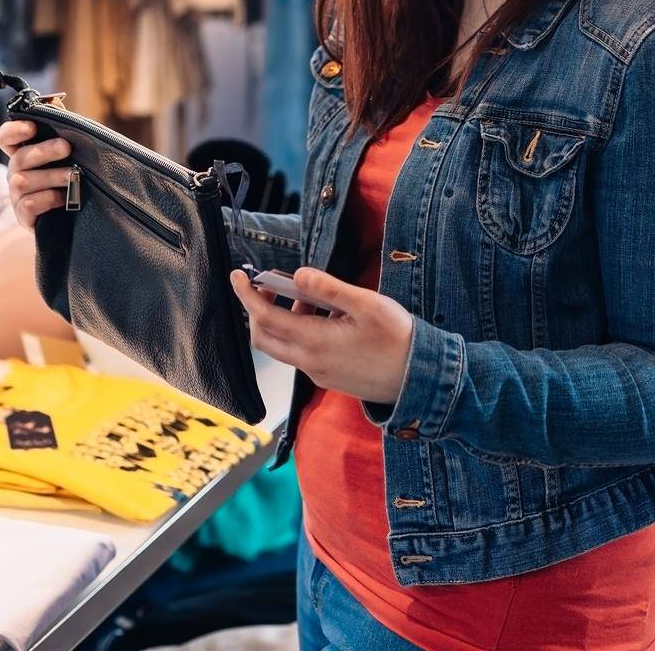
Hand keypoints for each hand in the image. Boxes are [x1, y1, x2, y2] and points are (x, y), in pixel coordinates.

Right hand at [0, 119, 71, 230]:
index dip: (14, 130)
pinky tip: (64, 197)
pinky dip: (48, 199)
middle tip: (67, 147)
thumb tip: (56, 104)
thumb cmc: (70, 176)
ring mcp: (16, 196)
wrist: (75, 216)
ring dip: (51, 176)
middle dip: (44, 151)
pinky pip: (29, 205)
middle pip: (18, 158)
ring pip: (23, 181)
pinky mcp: (23, 217)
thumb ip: (60, 128)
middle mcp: (15, 173)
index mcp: (22, 153)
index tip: (32, 126)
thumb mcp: (67, 152)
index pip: (5, 138)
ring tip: (73, 175)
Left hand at [229, 265, 413, 405]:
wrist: (418, 379)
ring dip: (279, 319)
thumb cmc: (396, 338)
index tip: (236, 275)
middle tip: (265, 283)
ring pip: (280, 346)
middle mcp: (309, 361)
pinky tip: (320, 315)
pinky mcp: (327, 376)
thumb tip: (296, 275)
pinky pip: (298, 353)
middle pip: (263, 337)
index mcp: (314, 342)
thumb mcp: (367, 304)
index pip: (265, 317)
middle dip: (256, 309)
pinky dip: (296, 331)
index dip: (246, 295)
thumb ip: (329, 288)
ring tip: (303, 294)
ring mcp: (317, 372)